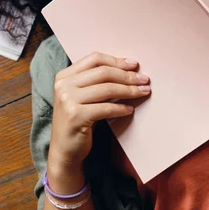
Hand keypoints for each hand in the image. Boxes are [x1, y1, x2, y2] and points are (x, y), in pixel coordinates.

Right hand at [48, 52, 150, 169]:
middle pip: (103, 72)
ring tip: (143, 92)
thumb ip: (94, 81)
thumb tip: (128, 69)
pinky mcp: (76, 117)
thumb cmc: (78, 120)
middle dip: (127, 75)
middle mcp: (63, 85)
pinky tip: (130, 109)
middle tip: (144, 79)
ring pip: (107, 89)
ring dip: (129, 90)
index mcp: (64, 76)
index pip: (94, 59)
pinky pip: (106, 108)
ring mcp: (68, 100)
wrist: (64, 150)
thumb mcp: (81, 96)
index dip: (116, 60)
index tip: (134, 64)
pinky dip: (121, 108)